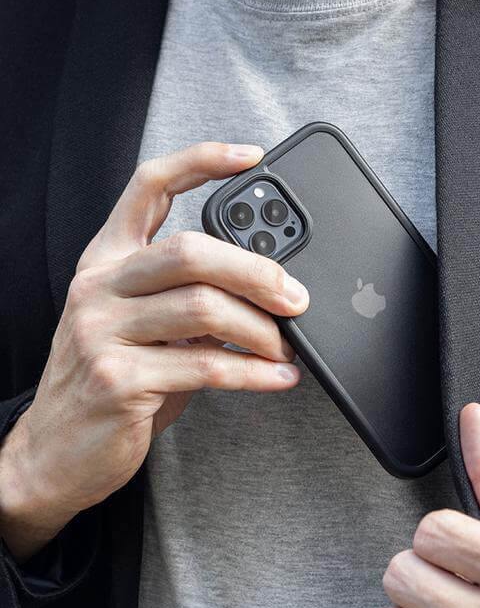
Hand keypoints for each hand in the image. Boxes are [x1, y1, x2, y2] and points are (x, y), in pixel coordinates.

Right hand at [0, 142, 308, 561]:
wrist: (55, 450)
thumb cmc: (114, 379)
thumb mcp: (143, 323)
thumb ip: (187, 295)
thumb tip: (268, 286)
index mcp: (108, 259)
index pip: (149, 186)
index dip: (202, 162)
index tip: (252, 156)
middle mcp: (101, 286)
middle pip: (192, 250)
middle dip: (257, 271)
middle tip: (295, 297)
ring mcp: (103, 331)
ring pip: (203, 307)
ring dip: (262, 329)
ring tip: (286, 346)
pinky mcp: (117, 379)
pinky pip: (204, 364)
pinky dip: (253, 372)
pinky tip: (278, 377)